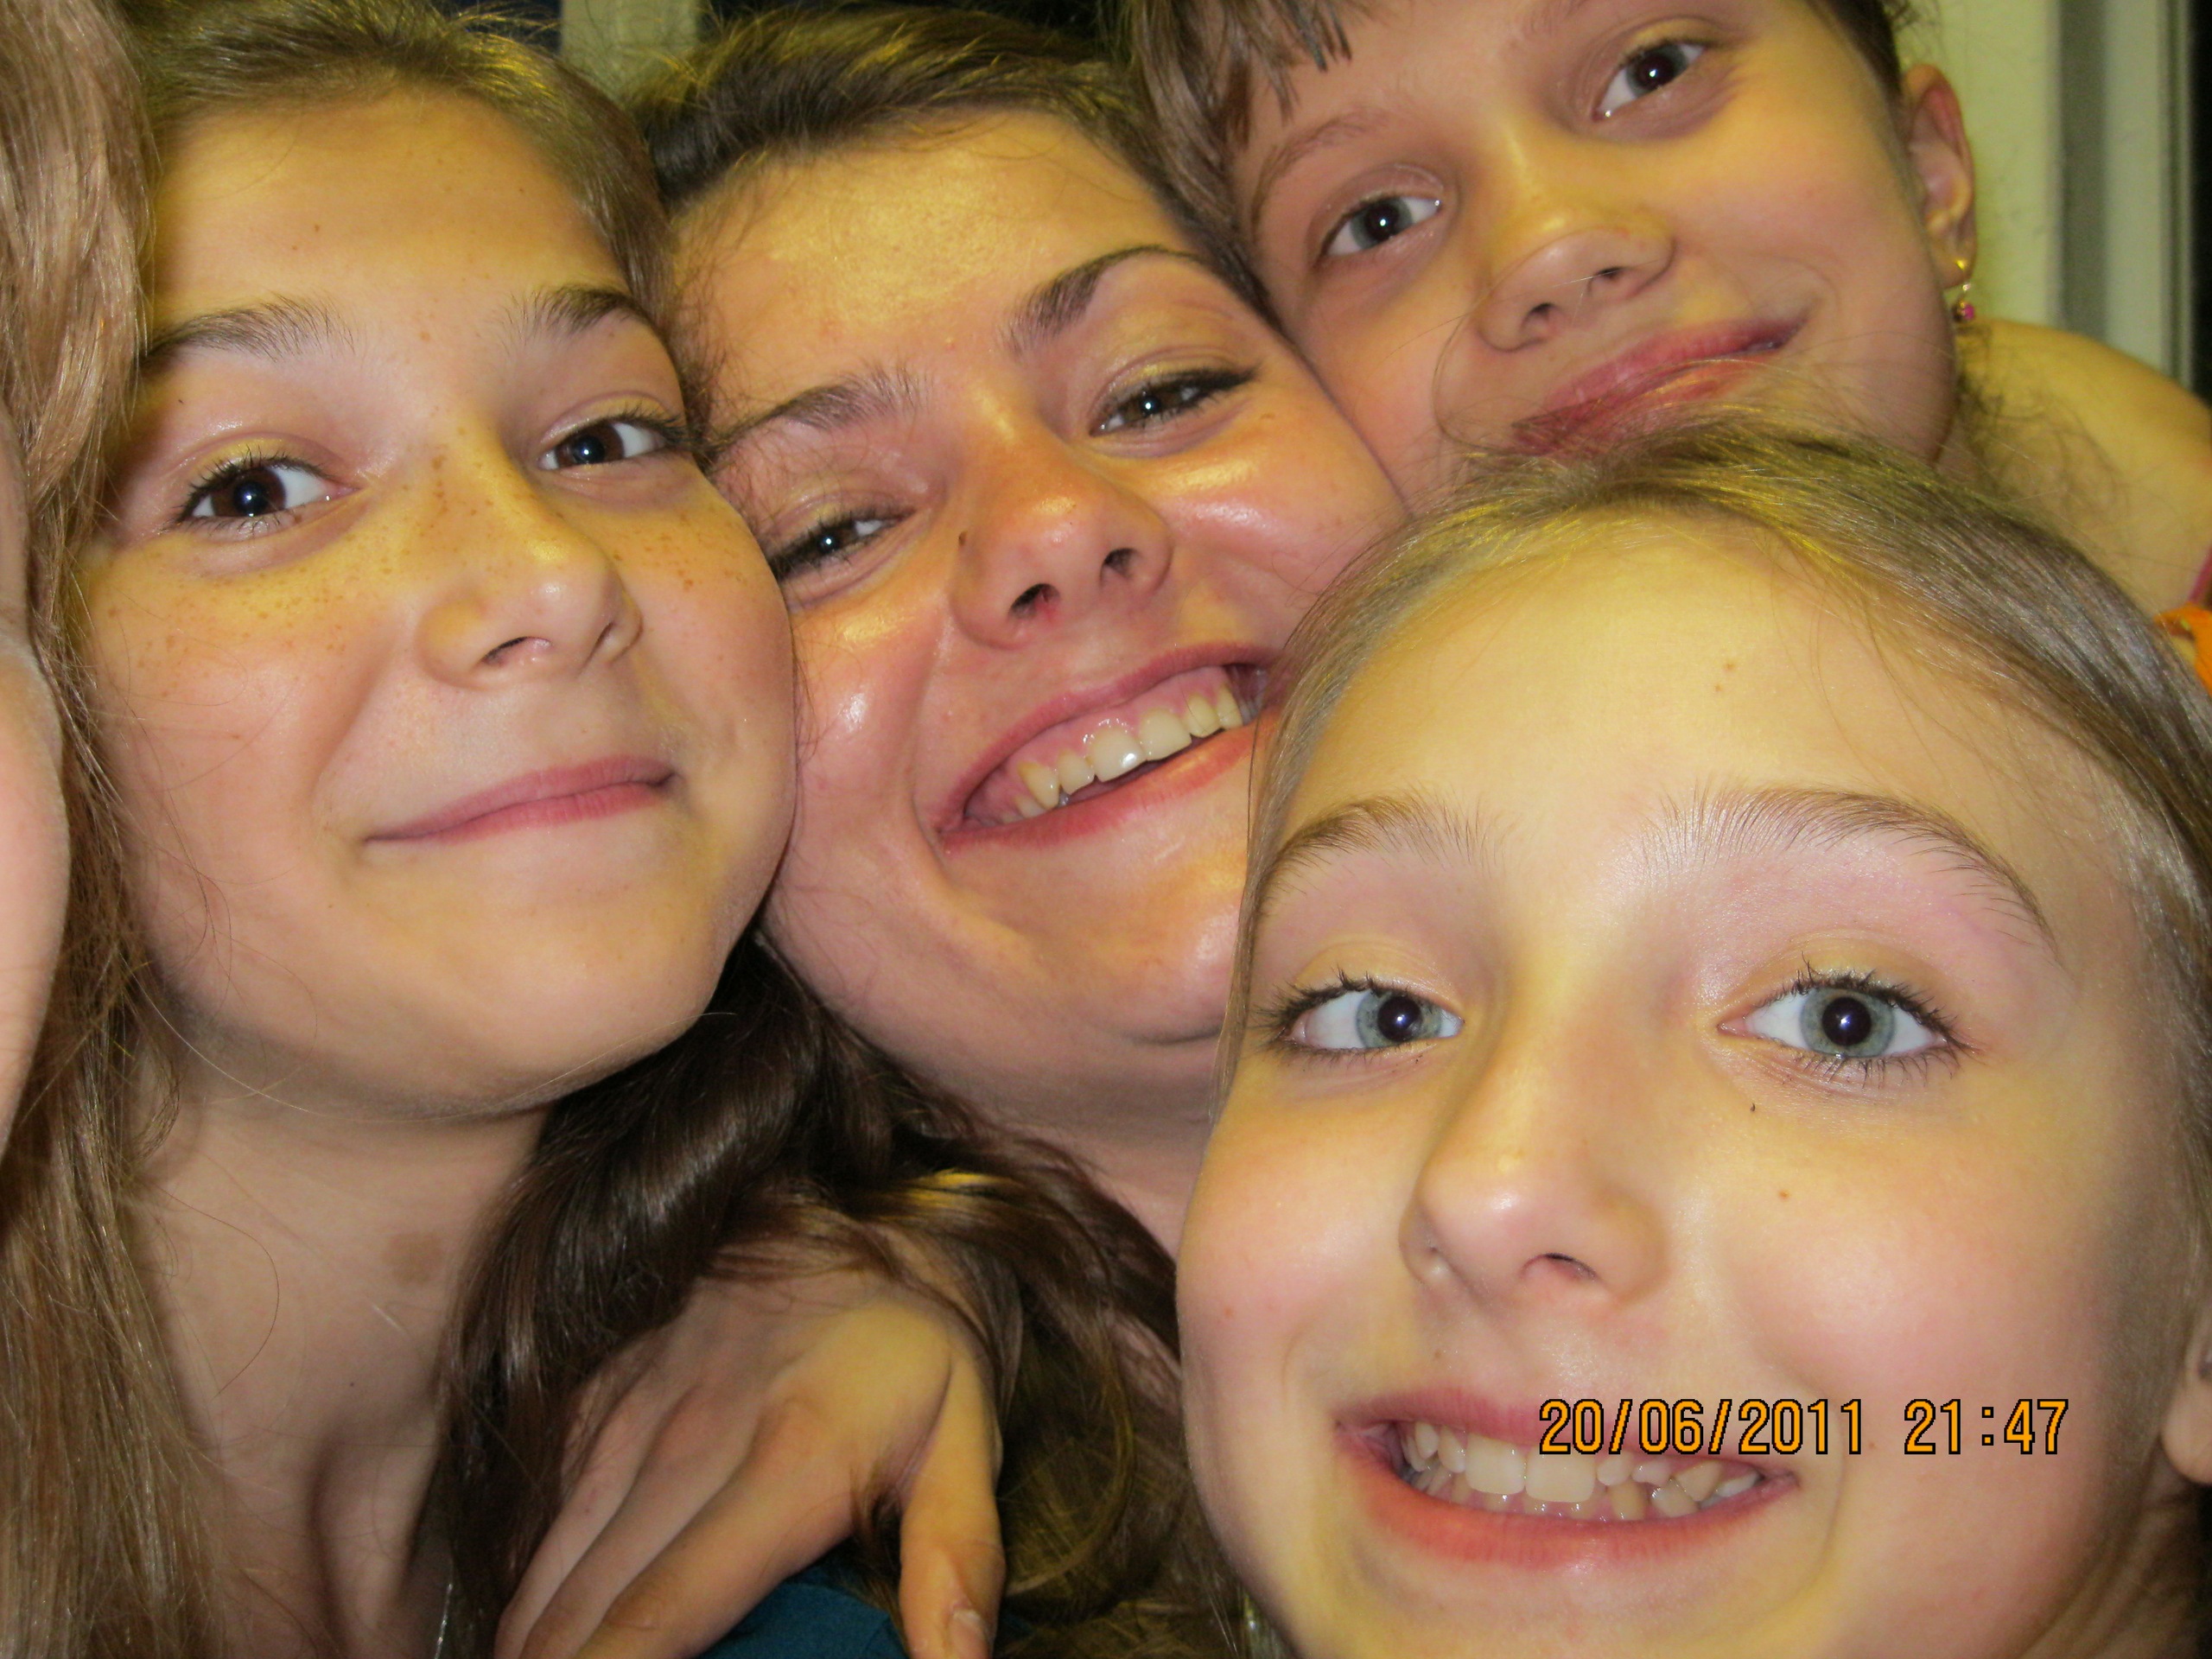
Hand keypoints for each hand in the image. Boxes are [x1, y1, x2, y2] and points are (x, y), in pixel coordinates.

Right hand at [497, 1271, 1003, 1658]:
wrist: (851, 1214)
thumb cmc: (917, 1349)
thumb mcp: (965, 1444)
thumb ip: (956, 1563)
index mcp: (785, 1464)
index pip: (663, 1611)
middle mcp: (686, 1443)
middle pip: (583, 1611)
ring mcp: (630, 1417)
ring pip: (546, 1572)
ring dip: (536, 1642)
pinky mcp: (597, 1399)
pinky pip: (543, 1518)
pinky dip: (535, 1590)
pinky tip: (542, 1636)